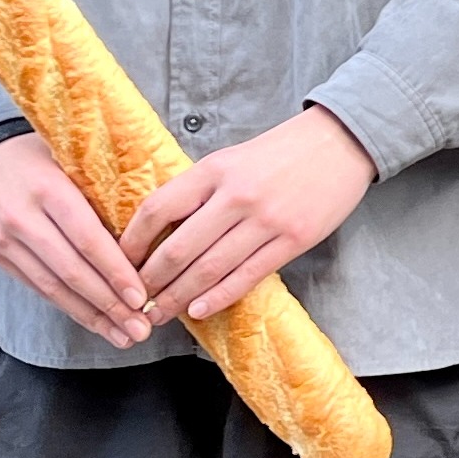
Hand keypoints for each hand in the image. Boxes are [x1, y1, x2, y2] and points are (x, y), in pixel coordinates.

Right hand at [0, 132, 153, 346]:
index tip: (141, 297)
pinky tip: (94, 321)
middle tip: (139, 328)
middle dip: (109, 304)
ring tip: (123, 335)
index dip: (115, 272)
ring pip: (53, 287)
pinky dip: (69, 307)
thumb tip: (152, 235)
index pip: (87, 238)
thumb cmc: (46, 158)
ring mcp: (5, 240)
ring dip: (91, 316)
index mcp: (48, 188)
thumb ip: (104, 194)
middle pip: (71, 270)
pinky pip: (39, 288)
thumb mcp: (75, 162)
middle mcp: (22, 217)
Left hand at [122, 105, 376, 320]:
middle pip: (178, 249)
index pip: (158, 209)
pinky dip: (217, 297)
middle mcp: (236, 195)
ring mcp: (266, 220)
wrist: (340, 143)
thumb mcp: (231, 159)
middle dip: (150, 282)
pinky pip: (247, 276)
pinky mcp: (293, 240)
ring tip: (158, 314)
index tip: (118, 264)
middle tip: (133, 302)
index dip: (132, 242)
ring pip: (209, 269)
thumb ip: (199, 190)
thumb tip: (159, 231)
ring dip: (177, 297)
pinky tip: (198, 310)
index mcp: (214, 170)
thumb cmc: (280, 153)